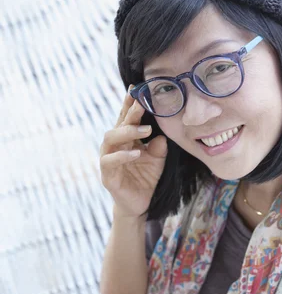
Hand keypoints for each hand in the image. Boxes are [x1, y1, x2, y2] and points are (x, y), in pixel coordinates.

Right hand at [100, 86, 167, 217]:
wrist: (139, 204)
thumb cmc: (145, 178)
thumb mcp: (157, 161)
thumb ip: (159, 147)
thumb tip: (162, 136)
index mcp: (125, 140)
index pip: (125, 118)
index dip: (129, 103)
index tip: (136, 88)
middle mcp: (113, 146)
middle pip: (118, 124)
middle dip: (130, 112)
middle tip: (143, 104)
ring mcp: (108, 160)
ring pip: (110, 139)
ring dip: (127, 132)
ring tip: (145, 130)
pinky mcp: (107, 175)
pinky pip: (110, 161)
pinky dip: (123, 156)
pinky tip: (136, 153)